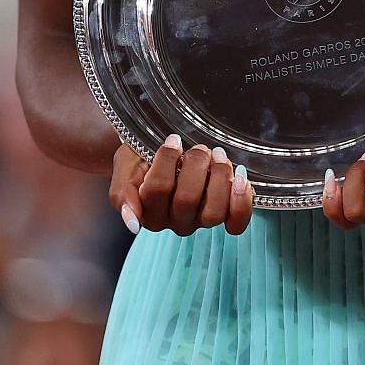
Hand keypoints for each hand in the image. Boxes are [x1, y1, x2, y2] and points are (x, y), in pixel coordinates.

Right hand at [111, 136, 253, 236]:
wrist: (160, 152)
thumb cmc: (141, 157)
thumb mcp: (124, 166)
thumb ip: (123, 194)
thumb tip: (133, 224)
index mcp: (146, 210)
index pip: (157, 188)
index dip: (167, 159)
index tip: (172, 140)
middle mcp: (173, 221)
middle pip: (187, 199)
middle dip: (196, 164)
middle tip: (197, 147)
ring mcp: (198, 221)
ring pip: (213, 213)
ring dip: (220, 177)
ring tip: (218, 156)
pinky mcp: (222, 216)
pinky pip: (235, 221)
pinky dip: (241, 201)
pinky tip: (239, 178)